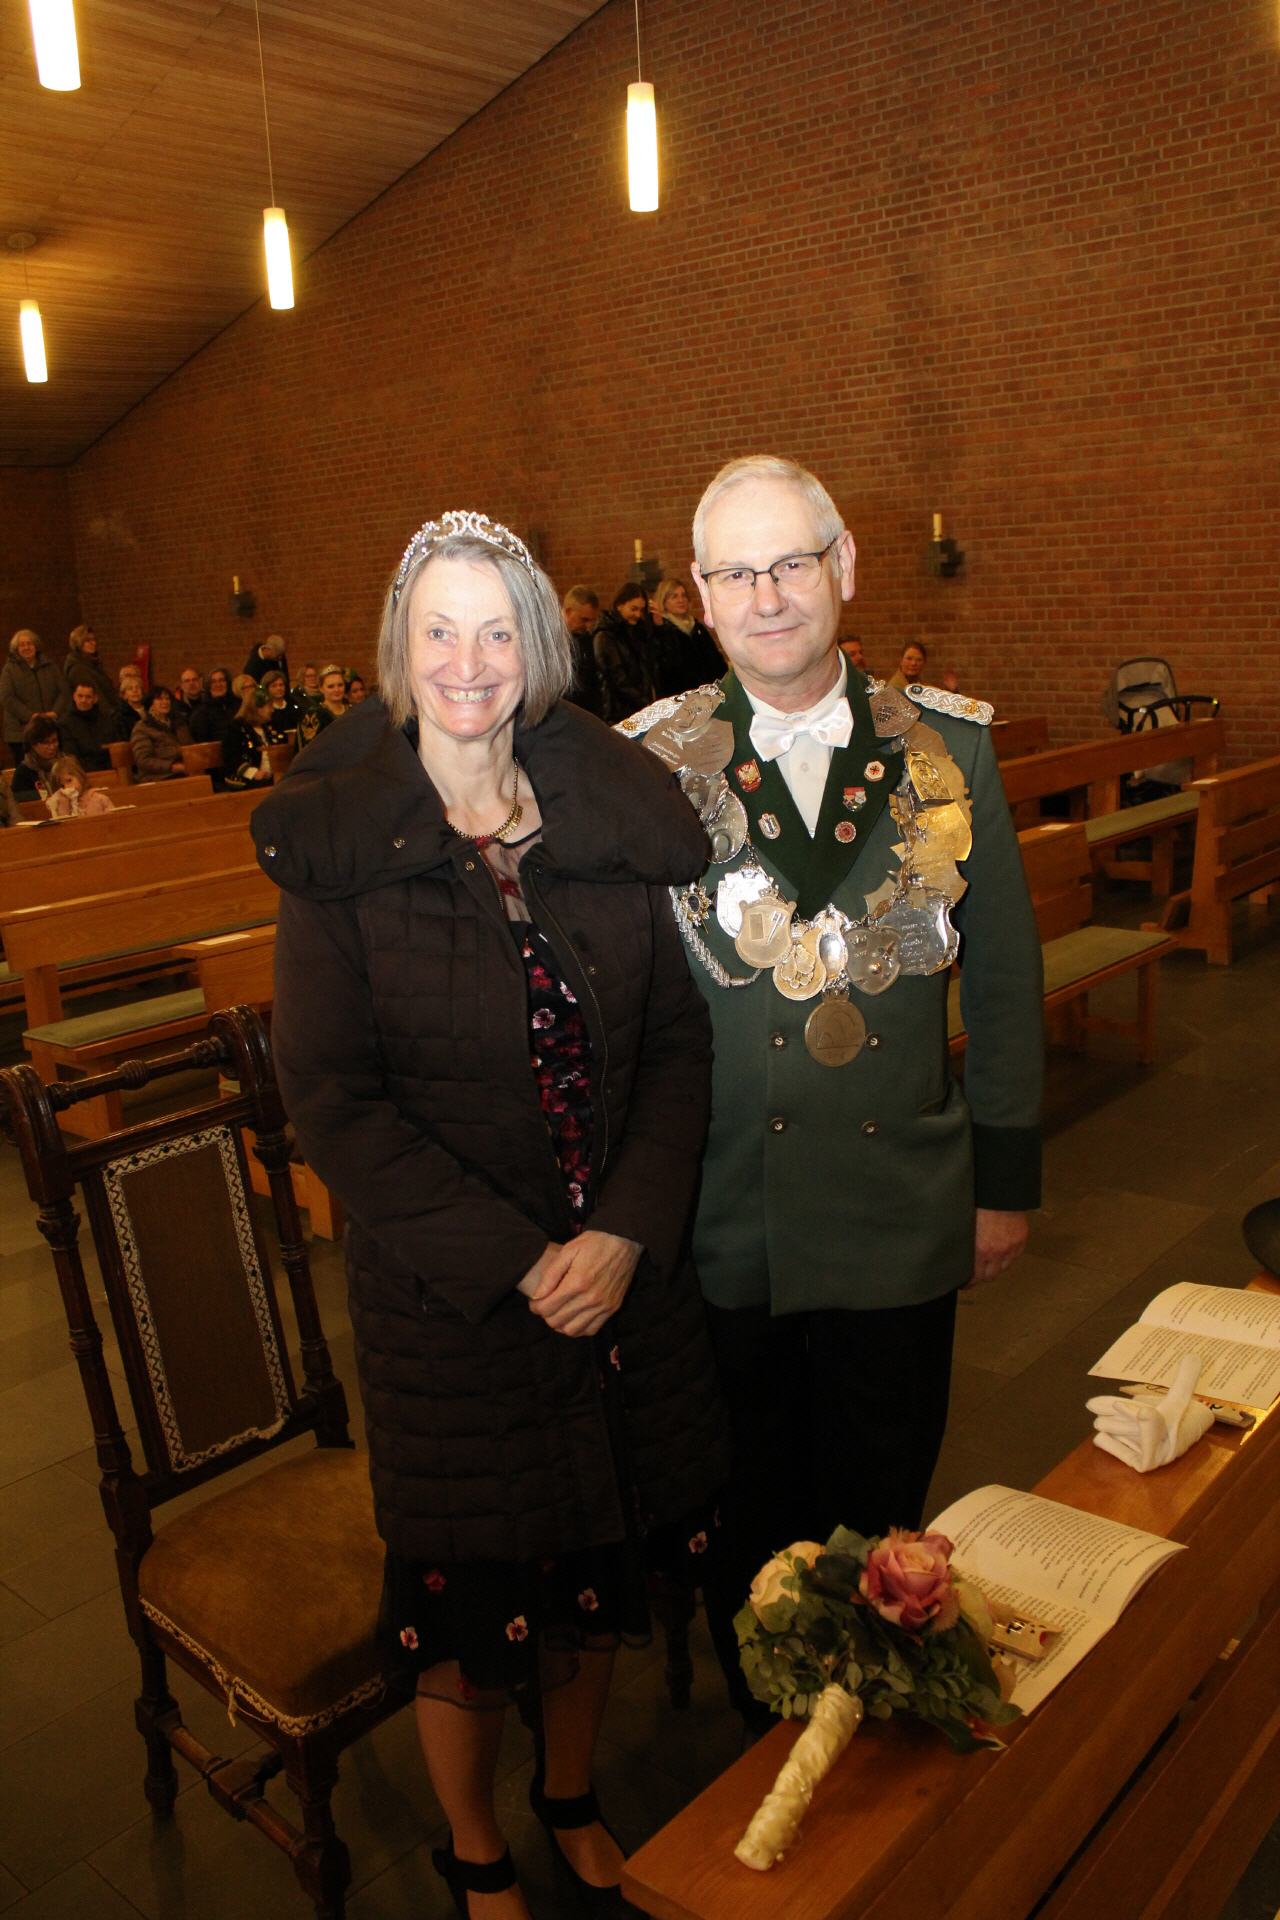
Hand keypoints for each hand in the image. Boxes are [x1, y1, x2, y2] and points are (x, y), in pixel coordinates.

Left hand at [526, 1230, 641, 1337]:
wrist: (625, 1241)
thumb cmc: (595, 1243)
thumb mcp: (568, 1250)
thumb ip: (551, 1274)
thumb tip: (537, 1295)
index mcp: (577, 1282)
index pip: (547, 1308)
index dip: (535, 1307)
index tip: (535, 1301)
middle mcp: (590, 1298)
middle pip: (557, 1321)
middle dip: (546, 1315)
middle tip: (545, 1305)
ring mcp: (603, 1306)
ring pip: (573, 1330)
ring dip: (561, 1324)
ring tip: (558, 1312)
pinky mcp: (612, 1308)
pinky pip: (591, 1330)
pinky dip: (579, 1328)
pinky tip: (574, 1317)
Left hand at [964, 1208, 1028, 1290]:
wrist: (1000, 1193)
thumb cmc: (979, 1204)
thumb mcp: (965, 1226)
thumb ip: (964, 1243)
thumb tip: (957, 1253)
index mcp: (981, 1250)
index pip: (974, 1277)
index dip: (968, 1282)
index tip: (964, 1283)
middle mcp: (997, 1252)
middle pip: (989, 1276)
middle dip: (980, 1277)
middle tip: (974, 1276)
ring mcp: (1011, 1248)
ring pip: (1002, 1268)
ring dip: (994, 1268)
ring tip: (987, 1263)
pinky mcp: (1020, 1242)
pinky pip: (1014, 1258)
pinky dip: (1007, 1258)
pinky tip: (1000, 1253)